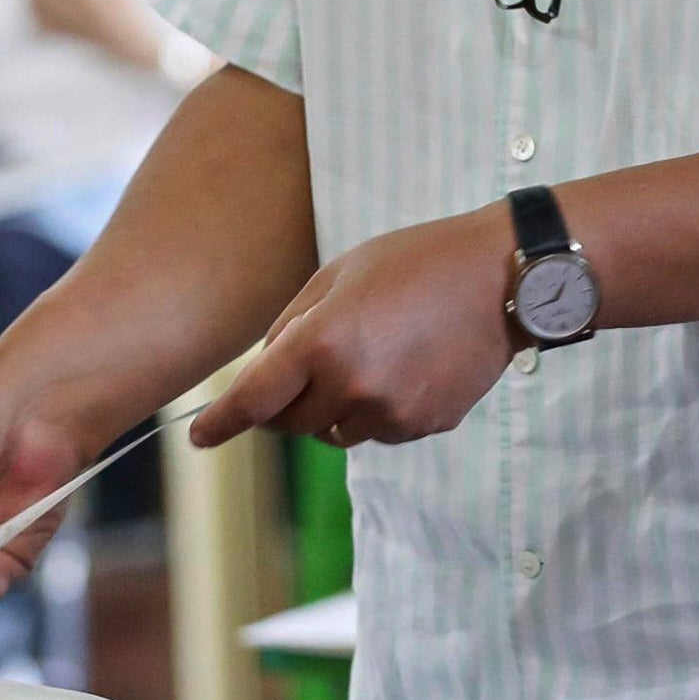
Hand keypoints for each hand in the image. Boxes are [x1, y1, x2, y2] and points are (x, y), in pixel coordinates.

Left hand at [191, 203, 516, 451]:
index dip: (221, 423)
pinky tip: (400, 366)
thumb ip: (292, 326)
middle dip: (282, 403)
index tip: (198, 437)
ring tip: (366, 354)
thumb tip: (265, 371)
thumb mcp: (336, 275)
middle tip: (299, 367)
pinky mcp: (424, 425)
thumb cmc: (413, 262)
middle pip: (290, 423)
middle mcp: (353, 386)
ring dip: (330, 407)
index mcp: (322, 342)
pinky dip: (372, 410)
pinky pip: (377, 431)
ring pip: (334, 432)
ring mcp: (393, 412)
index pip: (255, 400)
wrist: (499, 278)